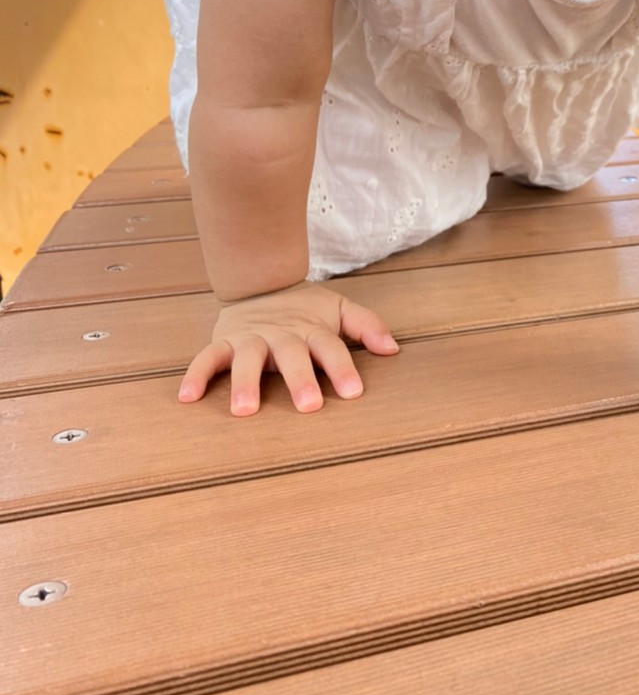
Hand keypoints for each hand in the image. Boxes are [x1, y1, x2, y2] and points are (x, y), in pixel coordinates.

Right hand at [178, 282, 398, 415]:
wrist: (261, 283)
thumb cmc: (306, 309)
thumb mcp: (339, 310)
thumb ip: (367, 327)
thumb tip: (394, 349)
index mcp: (312, 329)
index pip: (330, 348)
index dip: (342, 368)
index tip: (354, 391)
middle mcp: (281, 334)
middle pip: (292, 355)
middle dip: (300, 379)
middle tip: (309, 406)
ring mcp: (250, 338)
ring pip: (247, 359)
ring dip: (245, 383)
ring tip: (244, 411)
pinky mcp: (224, 342)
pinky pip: (207, 358)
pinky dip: (196, 375)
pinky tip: (188, 398)